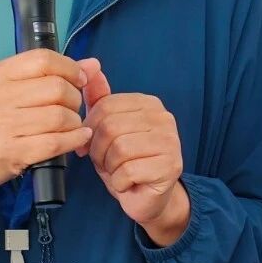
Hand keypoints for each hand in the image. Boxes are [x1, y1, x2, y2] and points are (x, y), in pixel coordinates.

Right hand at [0, 50, 95, 194]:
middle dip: (75, 98)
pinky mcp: (12, 153)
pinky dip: (75, 138)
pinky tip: (79, 137)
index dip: (70, 68)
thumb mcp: (10, 90)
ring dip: (75, 121)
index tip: (79, 79)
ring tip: (71, 124)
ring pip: (60, 116)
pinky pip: (56, 142)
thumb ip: (50, 74)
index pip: (43, 60)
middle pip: (56, 88)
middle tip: (72, 107)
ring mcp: (3, 126)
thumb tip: (93, 64)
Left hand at [77, 60, 188, 241]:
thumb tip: (90, 64)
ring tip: (119, 171)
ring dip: (110, 167)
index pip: (105, 106)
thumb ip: (99, 98)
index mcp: (148, 104)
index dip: (90, 130)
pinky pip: (127, 172)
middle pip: (110, 127)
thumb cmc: (126, 162)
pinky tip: (128, 183)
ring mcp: (171, 142)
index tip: (92, 145)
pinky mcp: (170, 167)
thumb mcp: (107, 128)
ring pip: (118, 149)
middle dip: (99, 151)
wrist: (148, 198)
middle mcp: (164, 118)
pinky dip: (119, 182)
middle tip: (107, 162)